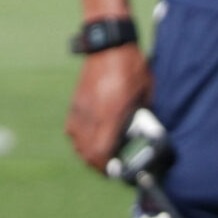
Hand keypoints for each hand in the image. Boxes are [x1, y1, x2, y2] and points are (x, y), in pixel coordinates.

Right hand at [65, 44, 151, 172]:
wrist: (108, 45)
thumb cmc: (132, 67)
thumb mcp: (145, 94)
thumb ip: (141, 117)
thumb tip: (145, 136)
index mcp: (110, 113)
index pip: (100, 151)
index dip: (107, 167)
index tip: (116, 172)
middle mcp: (91, 114)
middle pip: (85, 152)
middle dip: (97, 165)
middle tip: (110, 167)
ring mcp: (80, 108)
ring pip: (76, 142)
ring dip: (87, 153)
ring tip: (101, 154)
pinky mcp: (76, 102)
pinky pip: (72, 129)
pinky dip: (80, 138)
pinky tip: (92, 136)